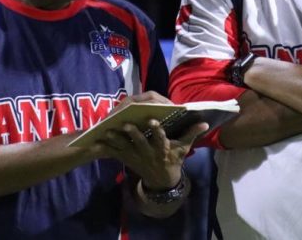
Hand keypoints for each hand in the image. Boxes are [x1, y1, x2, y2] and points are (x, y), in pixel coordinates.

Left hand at [91, 91, 207, 188]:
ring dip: (115, 140)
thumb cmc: (173, 159)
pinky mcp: (127, 160)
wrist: (161, 180)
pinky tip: (96, 140)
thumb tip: (205, 123)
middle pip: (140, 143)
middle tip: (126, 124)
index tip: (152, 121)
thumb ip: (192, 134)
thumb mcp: (184, 148)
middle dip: (133, 134)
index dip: (156, 130)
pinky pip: (115, 153)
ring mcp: (137, 158)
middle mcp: (149, 154)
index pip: (160, 139)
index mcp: (163, 149)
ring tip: (107, 130)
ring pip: (124, 148)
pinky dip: (106, 147)